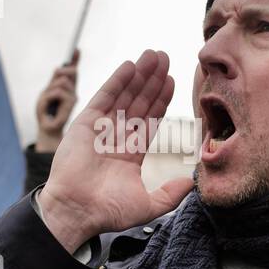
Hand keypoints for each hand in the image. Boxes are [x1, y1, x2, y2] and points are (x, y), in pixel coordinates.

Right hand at [36, 49, 193, 252]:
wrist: (76, 212)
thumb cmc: (107, 212)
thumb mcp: (148, 205)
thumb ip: (171, 194)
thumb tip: (191, 182)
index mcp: (130, 153)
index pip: (149, 120)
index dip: (161, 100)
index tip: (173, 81)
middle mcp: (116, 137)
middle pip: (139, 102)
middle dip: (153, 81)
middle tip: (165, 58)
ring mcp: (100, 129)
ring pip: (124, 96)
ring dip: (139, 75)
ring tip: (153, 55)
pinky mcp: (85, 123)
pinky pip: (104, 97)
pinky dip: (117, 81)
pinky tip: (130, 66)